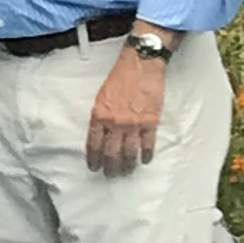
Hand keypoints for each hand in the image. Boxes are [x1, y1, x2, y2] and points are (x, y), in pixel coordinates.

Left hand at [85, 44, 165, 174]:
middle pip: (111, 152)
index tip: (94, 167)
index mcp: (99, 116)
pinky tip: (145, 161)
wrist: (140, 67)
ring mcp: (133, 124)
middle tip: (110, 175)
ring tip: (126, 172)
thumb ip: (100, 116)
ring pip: (129, 152)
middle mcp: (115, 123)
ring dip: (127, 165)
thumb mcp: (101, 97)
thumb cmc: (120, 78)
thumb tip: (99, 134)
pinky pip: (148, 143)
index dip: (94, 158)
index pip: (93, 144)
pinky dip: (146, 154)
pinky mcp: (150, 122)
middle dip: (110, 167)